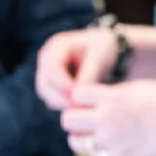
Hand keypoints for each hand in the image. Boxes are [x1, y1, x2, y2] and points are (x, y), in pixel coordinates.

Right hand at [36, 26, 155, 109]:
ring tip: (82, 108)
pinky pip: (51, 99)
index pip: (52, 70)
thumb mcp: (100, 58)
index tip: (78, 97)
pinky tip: (80, 106)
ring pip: (46, 94)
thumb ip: (88, 76)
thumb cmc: (106, 49)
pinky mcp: (51, 84)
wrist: (111, 50)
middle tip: (79, 109)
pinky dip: (63, 104)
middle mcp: (47, 58)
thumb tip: (76, 97)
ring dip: (61, 103)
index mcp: (57, 46)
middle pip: (44, 85)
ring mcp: (46, 71)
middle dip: (60, 98)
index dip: (64, 86)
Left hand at [60, 78, 155, 155]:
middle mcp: (108, 119)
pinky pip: (91, 153)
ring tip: (94, 127)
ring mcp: (112, 140)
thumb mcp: (137, 87)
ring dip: (80, 133)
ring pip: (74, 140)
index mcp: (114, 97)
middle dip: (75, 113)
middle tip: (86, 112)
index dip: (82, 93)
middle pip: (68, 119)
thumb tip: (87, 98)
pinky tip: (105, 139)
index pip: (77, 93)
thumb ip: (111, 93)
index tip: (90, 95)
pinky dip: (93, 146)